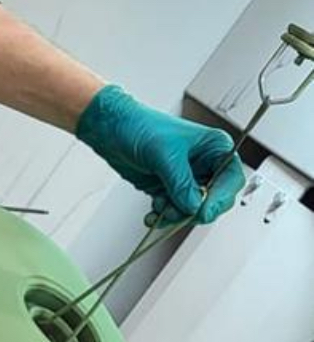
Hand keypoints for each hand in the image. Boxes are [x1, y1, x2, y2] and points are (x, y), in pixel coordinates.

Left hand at [76, 86, 244, 226]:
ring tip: (160, 207)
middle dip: (196, 209)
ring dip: (176, 215)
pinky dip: (164, 216)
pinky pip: (175, 211)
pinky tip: (153, 212)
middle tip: (179, 211)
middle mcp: (204, 164)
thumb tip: (194, 206)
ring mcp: (187, 178)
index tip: (204, 210)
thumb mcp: (164, 154)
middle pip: (215, 199)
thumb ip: (181, 183)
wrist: (111, 129)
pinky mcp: (170, 189)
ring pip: (194, 209)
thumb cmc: (139, 125)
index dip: (220, 197)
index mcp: (214, 147)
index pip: (231, 179)